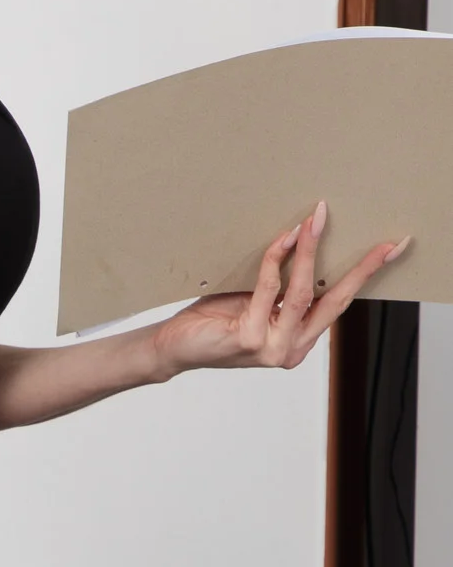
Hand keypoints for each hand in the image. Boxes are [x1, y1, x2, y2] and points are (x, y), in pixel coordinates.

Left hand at [154, 202, 406, 376]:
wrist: (174, 346)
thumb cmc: (213, 320)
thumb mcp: (256, 299)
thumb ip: (281, 283)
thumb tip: (304, 238)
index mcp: (299, 339)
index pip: (339, 303)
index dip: (365, 275)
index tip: (391, 249)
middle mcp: (292, 348)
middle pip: (336, 301)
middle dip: (362, 267)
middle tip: (381, 238)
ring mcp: (274, 347)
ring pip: (303, 291)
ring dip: (312, 250)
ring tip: (317, 218)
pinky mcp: (252, 339)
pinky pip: (270, 288)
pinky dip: (278, 258)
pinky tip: (284, 237)